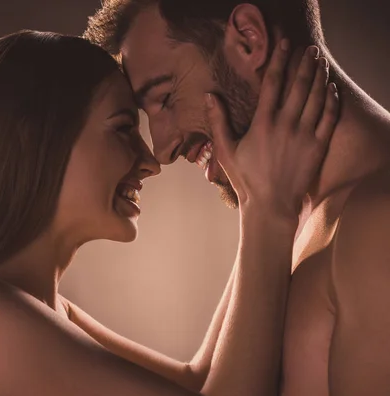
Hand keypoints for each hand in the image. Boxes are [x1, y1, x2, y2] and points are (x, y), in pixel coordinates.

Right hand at [206, 40, 339, 223]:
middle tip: (308, 49)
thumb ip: (218, 121)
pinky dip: (332, 101)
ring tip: (320, 62)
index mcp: (262, 123)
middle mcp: (286, 125)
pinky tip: (331, 89)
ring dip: (319, 76)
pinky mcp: (318, 147)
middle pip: (299, 85)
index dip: (279, 60)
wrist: (271, 205)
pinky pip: (330, 118)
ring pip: (316, 98)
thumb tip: (209, 96)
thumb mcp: (225, 151)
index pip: (273, 83)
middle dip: (305, 63)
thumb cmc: (245, 179)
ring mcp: (304, 135)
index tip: (284, 44)